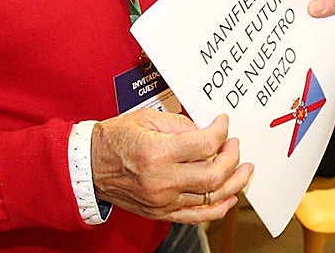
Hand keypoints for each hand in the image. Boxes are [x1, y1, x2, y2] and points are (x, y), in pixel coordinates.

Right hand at [91, 110, 252, 223]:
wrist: (89, 167)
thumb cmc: (115, 139)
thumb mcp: (147, 118)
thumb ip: (181, 124)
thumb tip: (207, 131)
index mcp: (157, 152)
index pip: (205, 144)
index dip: (221, 130)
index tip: (223, 122)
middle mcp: (161, 180)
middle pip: (214, 174)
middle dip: (232, 157)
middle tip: (234, 144)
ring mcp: (162, 201)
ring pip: (211, 197)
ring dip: (234, 182)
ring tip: (245, 169)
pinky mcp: (161, 213)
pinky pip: (197, 216)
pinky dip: (219, 208)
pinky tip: (231, 196)